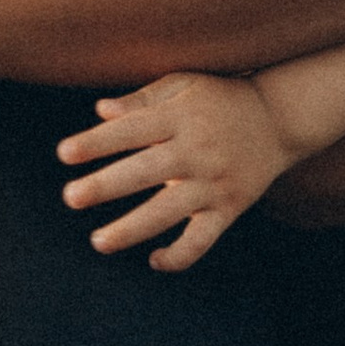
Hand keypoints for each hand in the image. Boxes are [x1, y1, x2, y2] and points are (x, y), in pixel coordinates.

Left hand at [54, 71, 294, 271]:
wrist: (279, 119)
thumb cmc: (220, 98)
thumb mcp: (185, 84)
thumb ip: (143, 98)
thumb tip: (100, 111)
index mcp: (181, 117)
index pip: (132, 130)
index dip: (97, 142)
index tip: (64, 154)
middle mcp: (196, 151)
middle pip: (146, 171)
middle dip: (107, 185)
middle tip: (70, 197)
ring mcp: (213, 183)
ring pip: (169, 211)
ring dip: (132, 228)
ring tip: (98, 241)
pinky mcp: (228, 209)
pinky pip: (202, 240)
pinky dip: (180, 256)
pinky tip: (154, 261)